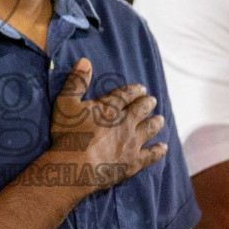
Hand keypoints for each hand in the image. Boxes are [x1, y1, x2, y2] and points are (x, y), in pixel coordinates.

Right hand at [48, 57, 168, 195]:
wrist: (75, 167)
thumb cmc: (67, 135)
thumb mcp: (65, 104)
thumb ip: (76, 82)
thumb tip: (85, 61)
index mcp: (110, 107)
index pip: (126, 94)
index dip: (135, 90)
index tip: (142, 89)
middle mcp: (125, 122)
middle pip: (141, 110)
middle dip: (148, 103)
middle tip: (152, 101)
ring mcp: (131, 143)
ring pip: (149, 129)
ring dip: (156, 123)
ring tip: (160, 119)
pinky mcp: (133, 162)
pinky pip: (151, 155)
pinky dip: (158, 150)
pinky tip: (164, 147)